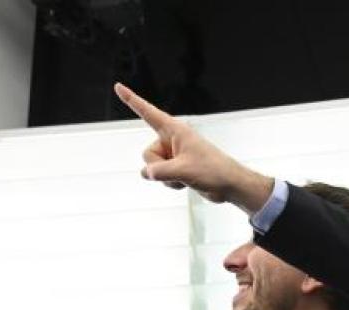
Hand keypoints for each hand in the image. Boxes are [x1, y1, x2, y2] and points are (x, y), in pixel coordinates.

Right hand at [113, 82, 274, 212]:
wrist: (230, 185)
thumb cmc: (213, 171)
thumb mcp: (183, 171)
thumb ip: (160, 172)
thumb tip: (146, 173)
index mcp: (175, 130)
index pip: (148, 112)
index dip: (132, 100)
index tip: (118, 87)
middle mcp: (172, 140)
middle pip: (147, 153)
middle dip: (158, 167)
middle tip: (179, 170)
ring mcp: (174, 154)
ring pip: (153, 168)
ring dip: (166, 178)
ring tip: (187, 176)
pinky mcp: (177, 168)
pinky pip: (161, 176)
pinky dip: (171, 183)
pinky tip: (187, 183)